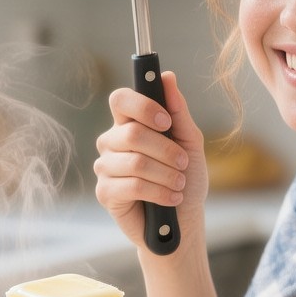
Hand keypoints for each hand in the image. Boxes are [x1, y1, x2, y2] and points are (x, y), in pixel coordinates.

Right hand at [94, 71, 208, 252]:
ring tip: (178, 185)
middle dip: (166, 150)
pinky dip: (159, 193)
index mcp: (129, 123)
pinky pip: (132, 186)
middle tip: (182, 163)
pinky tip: (170, 199)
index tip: (165, 122)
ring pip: (135, 162)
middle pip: (132, 133)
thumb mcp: (189, 142)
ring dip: (166, 175)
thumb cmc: (186, 178)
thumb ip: (178, 111)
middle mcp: (112, 141)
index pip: (121, 99)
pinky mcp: (106, 193)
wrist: (184, 219)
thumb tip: (167, 77)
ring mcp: (106, 167)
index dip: (142, 106)